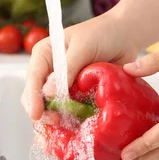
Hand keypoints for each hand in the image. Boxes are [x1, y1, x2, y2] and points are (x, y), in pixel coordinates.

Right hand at [21, 13, 140, 120]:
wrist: (125, 35)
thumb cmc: (102, 33)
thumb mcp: (83, 47)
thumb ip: (67, 69)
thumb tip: (50, 92)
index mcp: (44, 54)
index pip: (34, 78)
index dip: (33, 97)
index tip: (36, 114)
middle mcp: (49, 71)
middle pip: (36, 96)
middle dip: (43, 111)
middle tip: (55, 121)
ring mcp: (62, 84)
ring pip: (51, 106)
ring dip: (55, 118)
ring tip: (64, 126)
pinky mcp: (76, 94)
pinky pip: (68, 110)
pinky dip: (69, 119)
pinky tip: (73, 126)